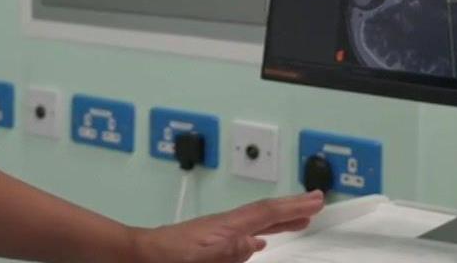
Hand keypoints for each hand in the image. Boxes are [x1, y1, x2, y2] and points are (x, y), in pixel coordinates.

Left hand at [120, 191, 323, 262]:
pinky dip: (259, 233)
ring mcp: (217, 232)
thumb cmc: (167, 256)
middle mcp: (225, 225)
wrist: (141, 255)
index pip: (266, 212)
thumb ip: (228, 249)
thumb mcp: (201, 256)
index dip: (293, 206)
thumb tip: (256, 240)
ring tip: (298, 220)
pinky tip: (260, 242)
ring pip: (256, 222)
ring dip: (279, 220)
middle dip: (291, 208)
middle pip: (265, 213)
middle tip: (315, 203)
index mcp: (226, 226)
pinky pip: (244, 235)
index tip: (316, 200)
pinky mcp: (209, 241)